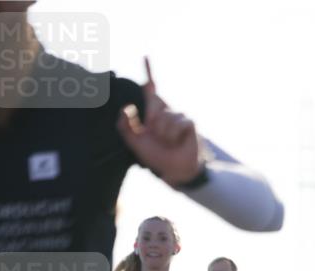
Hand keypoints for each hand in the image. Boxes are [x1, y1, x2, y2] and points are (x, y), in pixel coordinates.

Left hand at [116, 58, 201, 186]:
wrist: (174, 170)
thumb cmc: (156, 156)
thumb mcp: (134, 142)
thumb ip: (125, 126)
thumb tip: (126, 108)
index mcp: (152, 114)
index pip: (151, 90)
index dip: (149, 73)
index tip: (145, 57)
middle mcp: (166, 112)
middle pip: (154, 101)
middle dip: (152, 119)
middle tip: (157, 136)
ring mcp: (178, 116)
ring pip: (165, 116)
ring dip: (163, 133)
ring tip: (168, 142)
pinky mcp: (189, 123)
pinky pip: (178, 123)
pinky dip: (173, 135)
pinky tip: (177, 142)